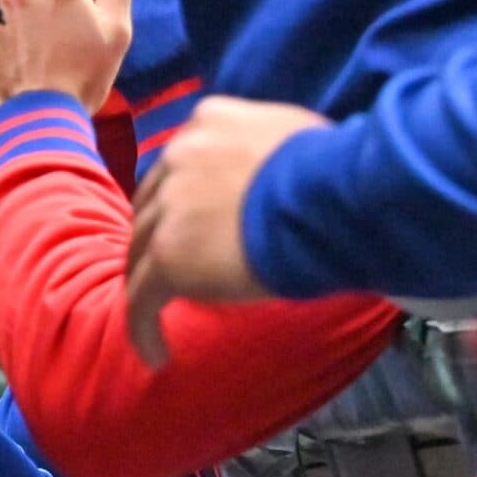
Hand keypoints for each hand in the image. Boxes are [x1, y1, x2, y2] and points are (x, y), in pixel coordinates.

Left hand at [126, 98, 329, 365]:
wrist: (336, 195)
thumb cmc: (337, 171)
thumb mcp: (295, 138)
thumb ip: (265, 153)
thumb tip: (277, 178)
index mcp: (208, 121)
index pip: (179, 163)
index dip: (179, 198)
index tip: (190, 223)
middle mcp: (179, 156)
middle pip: (151, 205)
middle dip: (158, 237)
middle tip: (173, 271)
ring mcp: (169, 207)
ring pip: (139, 252)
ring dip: (148, 285)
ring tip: (159, 317)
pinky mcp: (167, 256)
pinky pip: (141, 301)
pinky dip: (144, 330)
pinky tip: (157, 355)